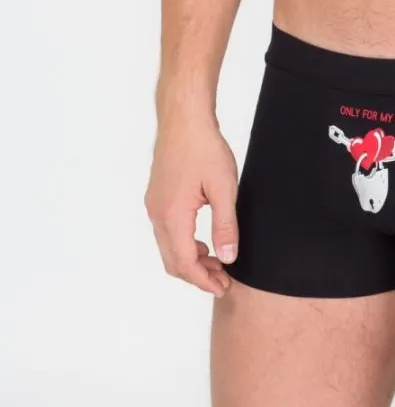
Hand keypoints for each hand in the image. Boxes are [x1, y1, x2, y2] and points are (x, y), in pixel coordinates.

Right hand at [144, 113, 238, 296]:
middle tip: (223, 279)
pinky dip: (184, 244)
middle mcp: (158, 215)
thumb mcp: (224, 188)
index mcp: (172, 216)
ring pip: (169, 248)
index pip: (186, 263)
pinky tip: (203, 240)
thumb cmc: (204, 148)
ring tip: (217, 261)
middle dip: (197, 275)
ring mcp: (154, 206)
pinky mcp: (157, 197)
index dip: (204, 280)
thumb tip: (228, 256)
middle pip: (173, 261)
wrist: (184, 119)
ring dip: (191, 260)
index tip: (223, 287)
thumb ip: (225, 225)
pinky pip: (167, 232)